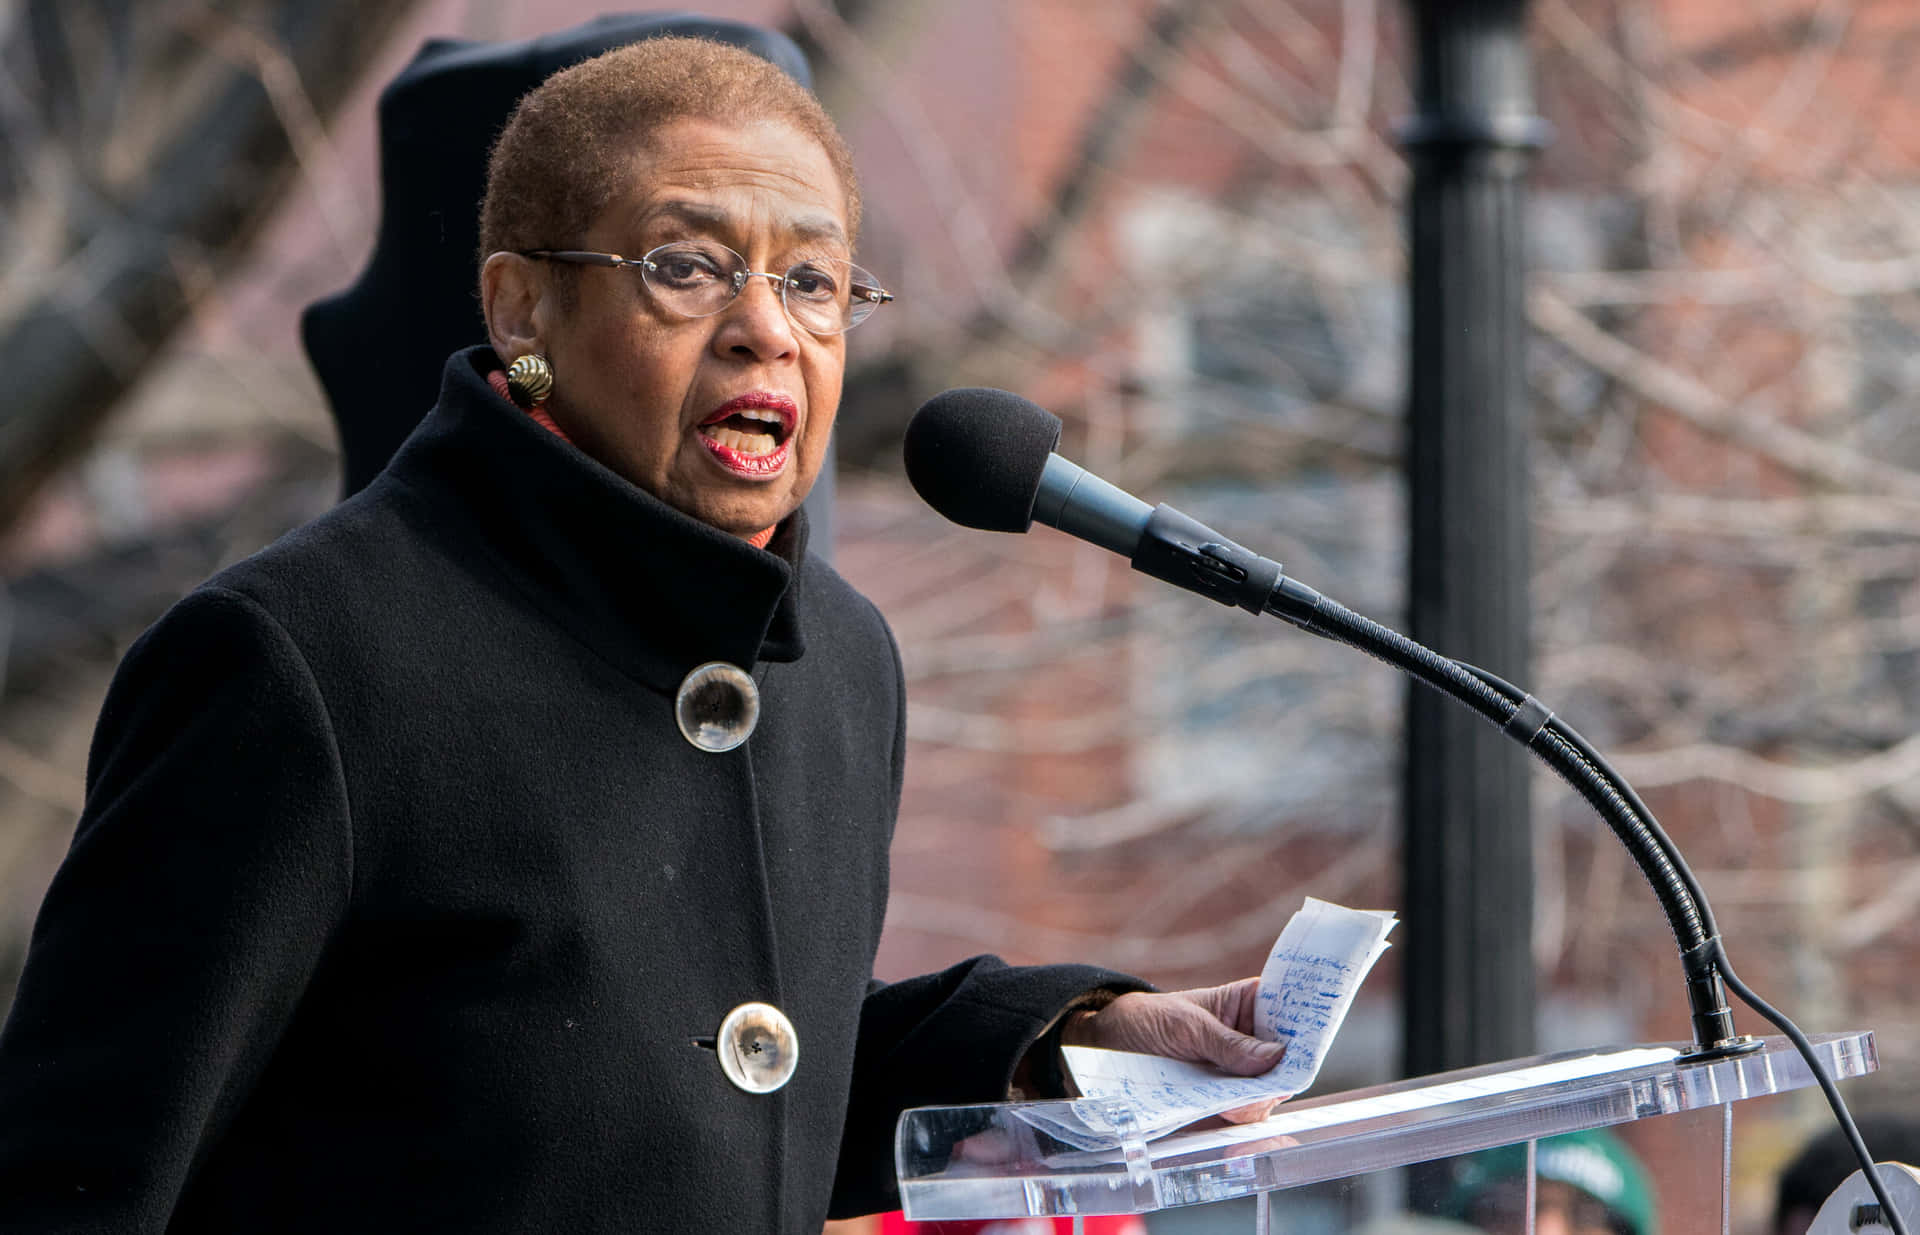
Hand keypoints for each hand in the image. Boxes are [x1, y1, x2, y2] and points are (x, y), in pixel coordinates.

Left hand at [1062, 978, 1283, 1122]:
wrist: (1104, 1047)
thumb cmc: (1147, 1019)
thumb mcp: (1185, 1024)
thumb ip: (1228, 1043)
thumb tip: (1276, 1058)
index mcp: (1250, 1006)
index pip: (1293, 1014)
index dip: (1306, 1030)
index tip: (1304, 1047)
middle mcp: (1252, 1041)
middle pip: (1287, 1062)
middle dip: (1279, 1077)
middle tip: (1260, 1088)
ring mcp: (1239, 1074)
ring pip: (1268, 1093)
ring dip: (1256, 1101)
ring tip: (1232, 1104)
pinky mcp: (1221, 1102)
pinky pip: (1243, 1115)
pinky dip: (1239, 1118)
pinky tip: (1228, 1116)